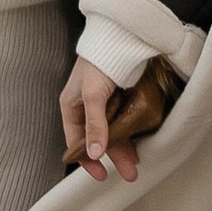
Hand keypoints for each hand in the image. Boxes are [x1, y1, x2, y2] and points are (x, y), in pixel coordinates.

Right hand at [60, 59, 137, 182]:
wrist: (120, 36)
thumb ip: (94, 125)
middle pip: (98, 139)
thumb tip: (94, 153)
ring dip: (125, 148)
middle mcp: (87, 106)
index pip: (75, 141)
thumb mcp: (93, 95)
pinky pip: (124, 120)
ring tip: (137, 164)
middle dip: (113, 157)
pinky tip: (139, 143)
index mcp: (72, 105)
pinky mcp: (121, 96)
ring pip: (113, 131)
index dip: (86, 159)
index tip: (100, 174)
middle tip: (129, 173)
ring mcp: (105, 102)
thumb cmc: (98, 60)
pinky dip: (131, 133)